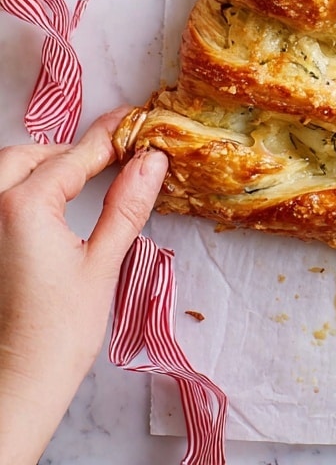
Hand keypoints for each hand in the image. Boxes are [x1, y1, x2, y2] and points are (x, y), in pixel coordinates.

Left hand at [0, 108, 167, 464]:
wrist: (17, 385)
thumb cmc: (59, 334)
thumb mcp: (103, 262)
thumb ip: (126, 204)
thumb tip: (151, 160)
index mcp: (24, 205)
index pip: (76, 157)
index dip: (111, 138)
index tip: (136, 121)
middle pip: (31, 155)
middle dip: (69, 153)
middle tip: (110, 158)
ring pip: (7, 172)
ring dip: (41, 167)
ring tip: (80, 179)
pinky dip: (22, 189)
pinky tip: (48, 204)